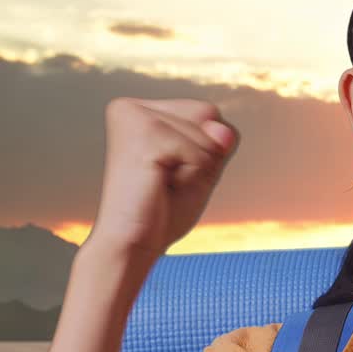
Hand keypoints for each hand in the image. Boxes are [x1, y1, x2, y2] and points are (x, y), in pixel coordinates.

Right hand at [84, 97, 238, 260]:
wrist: (131, 245)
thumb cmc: (162, 211)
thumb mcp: (202, 167)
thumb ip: (219, 140)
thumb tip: (222, 130)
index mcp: (140, 109)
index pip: (208, 113)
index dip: (205, 151)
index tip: (170, 173)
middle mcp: (131, 106)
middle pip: (211, 115)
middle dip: (204, 156)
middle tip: (166, 181)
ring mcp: (134, 116)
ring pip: (208, 133)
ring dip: (197, 169)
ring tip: (161, 185)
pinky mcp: (142, 132)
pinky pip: (200, 152)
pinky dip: (192, 176)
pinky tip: (160, 186)